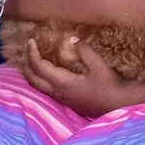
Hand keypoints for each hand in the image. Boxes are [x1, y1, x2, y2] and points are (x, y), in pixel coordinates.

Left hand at [21, 36, 140, 117]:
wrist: (119, 105)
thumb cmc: (110, 86)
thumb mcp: (99, 66)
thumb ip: (84, 51)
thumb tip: (71, 39)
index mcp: (63, 83)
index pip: (39, 67)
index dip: (32, 53)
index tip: (31, 41)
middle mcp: (58, 92)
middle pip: (32, 79)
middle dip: (25, 63)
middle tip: (28, 49)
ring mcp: (61, 99)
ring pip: (37, 86)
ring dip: (30, 72)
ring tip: (30, 59)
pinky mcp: (66, 101)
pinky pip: (45, 90)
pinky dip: (38, 78)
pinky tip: (44, 72)